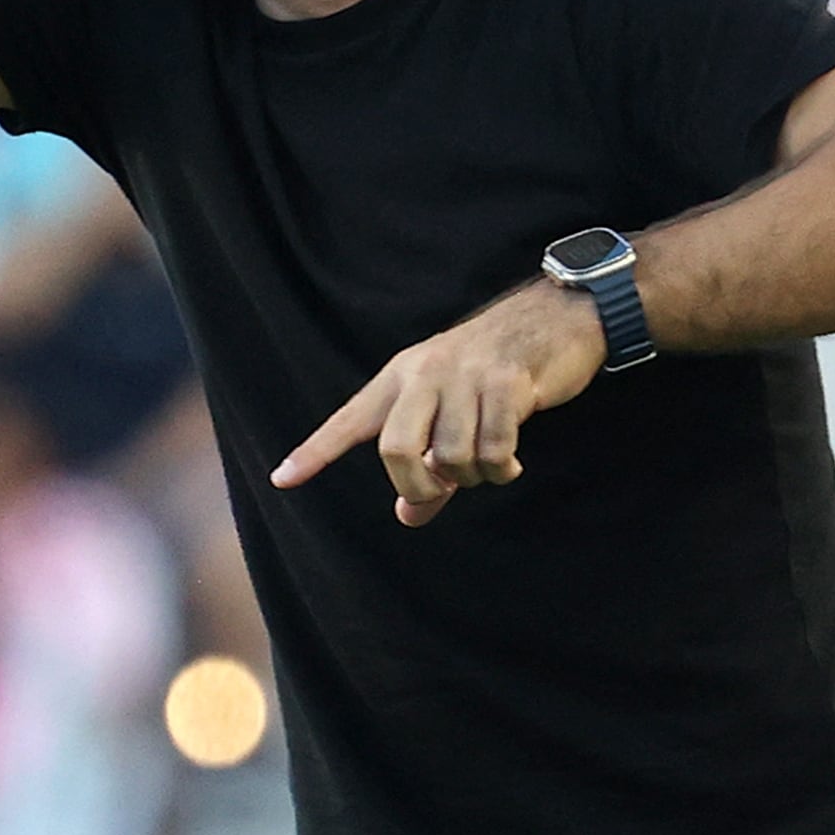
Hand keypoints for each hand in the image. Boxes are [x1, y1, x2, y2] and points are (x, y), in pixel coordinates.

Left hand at [270, 283, 606, 526]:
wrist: (553, 318)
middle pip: (396, 449)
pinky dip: (502, 470)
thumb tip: (409, 516)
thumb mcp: (451, 409)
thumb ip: (429, 465)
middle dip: (418, 485)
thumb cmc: (493, 372)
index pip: (349, 420)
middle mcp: (424, 373)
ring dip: (473, 476)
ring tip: (490, 463)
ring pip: (452, 457)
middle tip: (441, 489)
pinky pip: (494, 450)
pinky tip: (511, 464)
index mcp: (401, 377)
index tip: (282, 478)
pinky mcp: (507, 384)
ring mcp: (465, 376)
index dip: (316, 451)